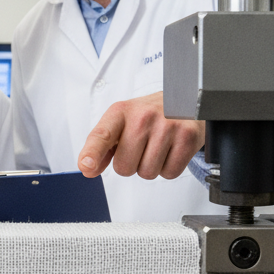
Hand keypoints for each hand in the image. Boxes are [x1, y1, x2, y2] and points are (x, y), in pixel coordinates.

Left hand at [78, 91, 204, 180]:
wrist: (184, 100)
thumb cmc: (148, 116)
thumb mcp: (120, 123)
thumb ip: (101, 146)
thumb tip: (88, 168)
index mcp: (121, 111)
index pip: (102, 135)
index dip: (93, 152)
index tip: (86, 165)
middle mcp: (143, 117)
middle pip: (124, 167)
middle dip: (131, 164)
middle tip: (141, 147)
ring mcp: (167, 126)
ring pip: (147, 173)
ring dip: (150, 167)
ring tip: (156, 147)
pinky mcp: (187, 137)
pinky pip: (169, 173)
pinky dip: (168, 168)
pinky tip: (170, 150)